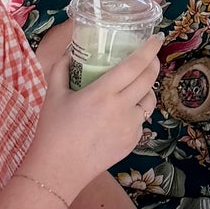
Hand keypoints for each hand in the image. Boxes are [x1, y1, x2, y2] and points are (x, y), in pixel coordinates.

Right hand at [25, 23, 162, 200]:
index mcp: (102, 93)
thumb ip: (62, 68)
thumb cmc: (53, 131)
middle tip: (151, 56)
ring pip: (150, 101)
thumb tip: (70, 51)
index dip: (149, 49)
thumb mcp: (53, 95)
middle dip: (154, 64)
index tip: (157, 38)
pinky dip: (137, 111)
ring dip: (148, 88)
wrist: (58, 170)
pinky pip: (141, 120)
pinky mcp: (132, 142)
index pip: (134, 65)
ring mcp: (129, 127)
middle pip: (149, 80)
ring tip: (138, 84)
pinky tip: (124, 111)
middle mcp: (120, 109)